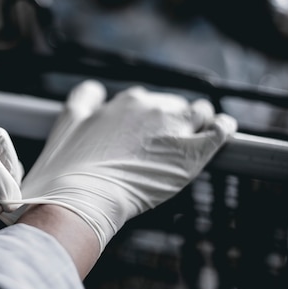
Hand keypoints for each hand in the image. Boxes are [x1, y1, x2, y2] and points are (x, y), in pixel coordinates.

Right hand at [3, 81, 235, 250]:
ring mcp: (170, 127)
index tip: (141, 136)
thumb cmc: (66, 170)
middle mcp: (148, 107)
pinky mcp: (190, 152)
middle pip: (171, 107)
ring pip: (197, 113)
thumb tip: (94, 90)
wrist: (76, 198)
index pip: (144, 101)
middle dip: (169, 124)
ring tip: (191, 144)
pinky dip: (222, 130)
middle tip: (159, 152)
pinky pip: (219, 130)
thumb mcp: (65, 124)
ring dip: (198, 124)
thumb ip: (82, 101)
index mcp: (122, 102)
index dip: (143, 119)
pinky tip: (221, 134)